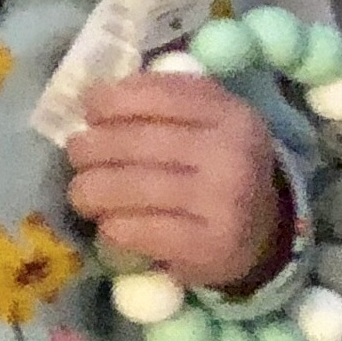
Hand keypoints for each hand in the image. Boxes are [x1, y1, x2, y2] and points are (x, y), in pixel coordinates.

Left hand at [71, 68, 285, 290]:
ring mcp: (223, 202)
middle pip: (134, 143)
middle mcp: (231, 155)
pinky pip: (136, 230)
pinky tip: (110, 224)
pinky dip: (111, 226)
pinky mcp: (209, 245)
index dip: (112, 101)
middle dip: (89, 148)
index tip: (90, 113)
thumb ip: (164, 98)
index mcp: (231, 116)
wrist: (264, 230)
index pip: (157, 96)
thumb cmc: (218, 166)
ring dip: (88, 190)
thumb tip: (95, 95)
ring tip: (83, 193)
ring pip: (128, 188)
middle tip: (77, 156)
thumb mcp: (209, 121)